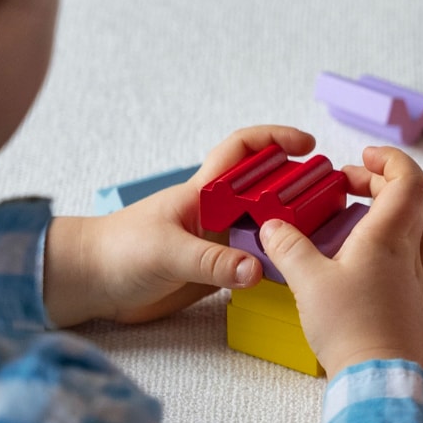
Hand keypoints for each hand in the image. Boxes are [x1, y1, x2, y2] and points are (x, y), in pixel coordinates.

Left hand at [43, 126, 316, 326]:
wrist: (88, 284)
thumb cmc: (116, 253)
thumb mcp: (166, 253)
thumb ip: (210, 262)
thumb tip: (255, 268)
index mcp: (203, 193)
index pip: (243, 150)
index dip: (275, 139)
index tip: (307, 145)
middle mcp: (216, 214)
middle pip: (267, 189)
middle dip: (300, 187)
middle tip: (334, 199)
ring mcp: (216, 242)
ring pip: (265, 227)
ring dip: (292, 229)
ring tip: (327, 237)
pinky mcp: (213, 270)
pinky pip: (255, 261)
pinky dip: (276, 263)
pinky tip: (295, 272)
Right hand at [258, 146, 422, 375]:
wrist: (377, 379)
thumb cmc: (348, 327)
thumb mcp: (307, 280)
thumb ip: (288, 247)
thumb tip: (273, 227)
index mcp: (388, 238)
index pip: (408, 181)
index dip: (390, 160)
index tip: (362, 159)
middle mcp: (412, 257)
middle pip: (420, 205)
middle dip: (387, 185)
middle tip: (354, 187)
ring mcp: (422, 286)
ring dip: (416, 219)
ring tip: (386, 218)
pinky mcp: (421, 314)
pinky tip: (409, 272)